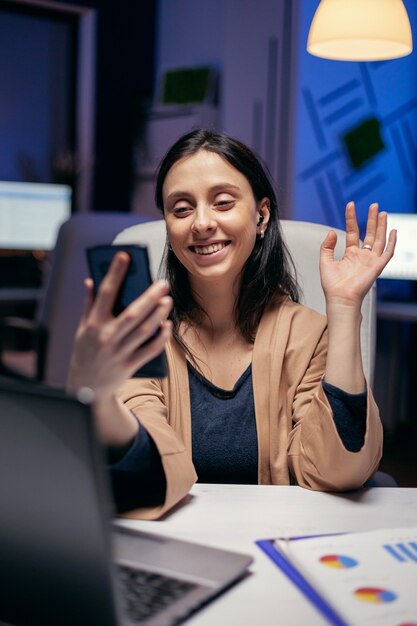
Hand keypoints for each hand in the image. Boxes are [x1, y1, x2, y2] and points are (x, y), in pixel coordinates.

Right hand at [67, 251, 172, 398]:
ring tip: (168, 300)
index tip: (125, 256)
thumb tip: (91, 281)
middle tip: (163, 283)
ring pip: (144, 330)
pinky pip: (150, 350)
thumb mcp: (82, 329)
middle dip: (149, 297)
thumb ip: (88, 305)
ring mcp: (119, 352)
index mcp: (93, 324)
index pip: (105, 293)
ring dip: (158, 315)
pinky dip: (160, 338)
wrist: (85, 388)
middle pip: (132, 313)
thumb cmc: (85, 352)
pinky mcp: (129, 365)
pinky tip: (168, 325)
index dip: (115, 273)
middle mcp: (106, 337)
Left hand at [319, 202, 396, 309]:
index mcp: (350, 255)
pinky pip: (387, 253)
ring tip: (382, 212)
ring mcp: (371, 261)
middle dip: (372, 219)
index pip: (353, 232)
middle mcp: (362, 256)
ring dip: (381, 226)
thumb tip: (332, 231)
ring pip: (379, 240)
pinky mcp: (377, 267)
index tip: (350, 205)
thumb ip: (327, 246)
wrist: (339, 299)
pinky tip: (393, 231)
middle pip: (370, 233)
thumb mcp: (325, 262)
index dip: (351, 218)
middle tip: (374, 205)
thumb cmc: (332, 286)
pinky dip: (392, 242)